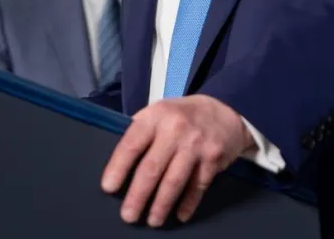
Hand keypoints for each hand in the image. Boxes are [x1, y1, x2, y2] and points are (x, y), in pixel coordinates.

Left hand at [100, 94, 254, 226]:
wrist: (224, 111)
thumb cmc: (181, 115)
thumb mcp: (158, 111)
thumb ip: (141, 131)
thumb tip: (120, 160)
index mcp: (155, 116)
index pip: (132, 144)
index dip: (118, 167)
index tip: (108, 187)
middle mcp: (175, 130)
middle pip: (152, 168)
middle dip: (138, 195)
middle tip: (128, 216)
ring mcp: (196, 145)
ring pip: (174, 181)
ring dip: (161, 204)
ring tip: (152, 221)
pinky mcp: (213, 159)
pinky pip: (197, 186)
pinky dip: (188, 203)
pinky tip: (179, 215)